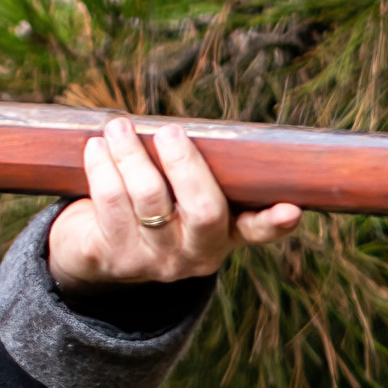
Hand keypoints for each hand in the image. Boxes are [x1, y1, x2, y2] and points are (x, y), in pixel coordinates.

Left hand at [47, 117, 300, 293]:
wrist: (96, 252)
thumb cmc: (151, 207)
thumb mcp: (181, 200)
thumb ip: (195, 173)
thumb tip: (187, 127)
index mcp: (222, 236)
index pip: (255, 231)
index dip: (274, 223)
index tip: (292, 210)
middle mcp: (193, 255)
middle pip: (204, 210)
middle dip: (186, 164)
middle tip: (169, 131)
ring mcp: (153, 260)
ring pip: (149, 199)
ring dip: (132, 154)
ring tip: (119, 127)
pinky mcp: (112, 257)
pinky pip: (110, 203)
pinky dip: (102, 167)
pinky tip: (96, 148)